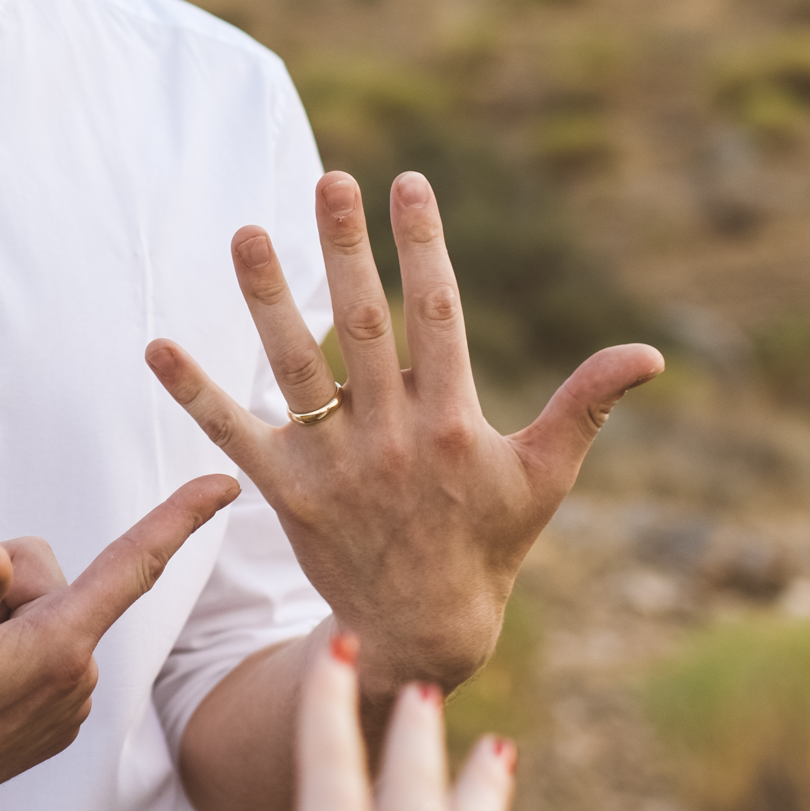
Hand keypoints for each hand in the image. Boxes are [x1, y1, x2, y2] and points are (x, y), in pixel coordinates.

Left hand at [145, 169, 661, 694]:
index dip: (423, 246)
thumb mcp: (545, 473)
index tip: (408, 181)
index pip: (438, 315)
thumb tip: (653, 353)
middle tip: (327, 179)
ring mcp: (336, 465)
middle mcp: (393, 437)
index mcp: (455, 422)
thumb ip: (588, 403)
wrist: (424, 631)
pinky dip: (195, 392)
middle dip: (344, 249)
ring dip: (267, 299)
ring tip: (245, 232)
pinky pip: (234, 435)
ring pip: (295, 367)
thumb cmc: (490, 540)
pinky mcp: (286, 492)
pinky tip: (156, 345)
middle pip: (362, 325)